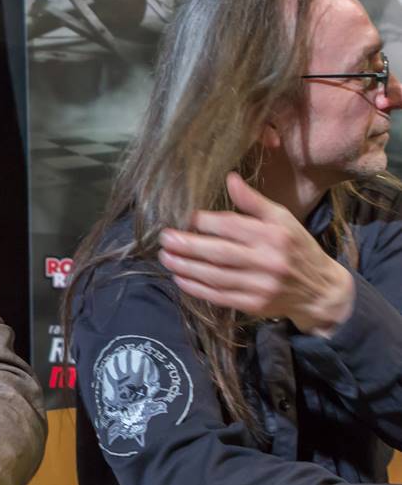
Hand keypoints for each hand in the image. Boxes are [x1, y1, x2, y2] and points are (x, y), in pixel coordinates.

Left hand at [157, 172, 354, 335]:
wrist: (320, 290)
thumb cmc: (296, 247)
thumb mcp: (282, 219)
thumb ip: (254, 202)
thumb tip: (229, 178)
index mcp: (274, 235)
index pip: (231, 226)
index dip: (203, 221)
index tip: (182, 217)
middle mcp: (268, 260)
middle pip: (219, 253)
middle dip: (187, 245)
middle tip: (164, 238)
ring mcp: (261, 286)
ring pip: (215, 276)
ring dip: (186, 267)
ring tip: (164, 257)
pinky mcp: (254, 305)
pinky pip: (219, 296)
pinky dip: (196, 289)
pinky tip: (179, 278)